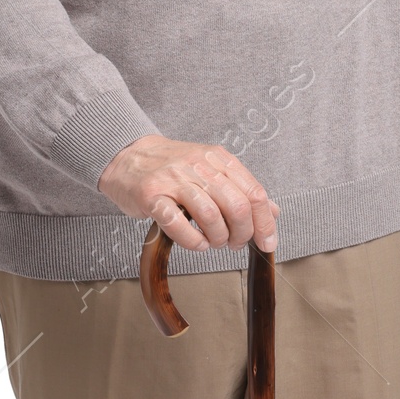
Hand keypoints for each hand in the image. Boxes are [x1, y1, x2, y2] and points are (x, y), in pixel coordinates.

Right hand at [98, 134, 278, 253]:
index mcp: (218, 158)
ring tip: (213, 242)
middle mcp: (199, 165)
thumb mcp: (211, 170)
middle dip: (241, 234)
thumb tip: (272, 212)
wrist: (127, 156)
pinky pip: (179, 225)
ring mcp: (174, 180)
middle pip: (236, 207)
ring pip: (211, 216)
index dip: (265, 223)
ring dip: (218, 239)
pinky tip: (196, 243)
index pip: (254, 193)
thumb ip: (241, 189)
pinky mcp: (152, 196)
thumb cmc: (171, 168)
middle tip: (234, 243)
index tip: (267, 242)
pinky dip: (193, 242)